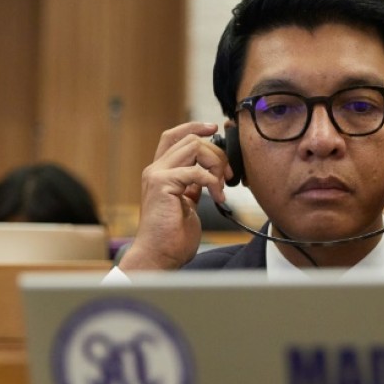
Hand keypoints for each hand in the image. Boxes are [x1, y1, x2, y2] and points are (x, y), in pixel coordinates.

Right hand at [119, 122, 232, 270]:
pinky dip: (212, 182)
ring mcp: (157, 175)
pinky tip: (216, 198)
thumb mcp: (188, 203)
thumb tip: (211, 174)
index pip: (175, 136)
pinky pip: (195, 171)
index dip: (195, 128)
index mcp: (161, 172)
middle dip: (216, 153)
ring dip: (215, 164)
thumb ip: (193, 185)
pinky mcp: (162, 184)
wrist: (159, 256)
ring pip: (194, 147)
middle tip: (227, 176)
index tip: (215, 129)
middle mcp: (156, 169)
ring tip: (220, 188)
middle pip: (190, 139)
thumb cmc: (173, 237)